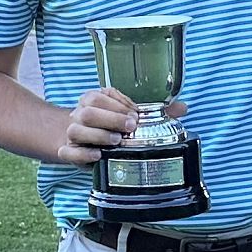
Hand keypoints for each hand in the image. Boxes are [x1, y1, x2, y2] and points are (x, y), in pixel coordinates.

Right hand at [56, 88, 187, 165]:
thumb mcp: (128, 117)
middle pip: (88, 111)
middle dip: (110, 118)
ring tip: (116, 141)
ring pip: (77, 130)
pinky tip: (98, 155)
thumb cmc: (109, 127)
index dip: (118, 105)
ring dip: (98, 135)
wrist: (78, 142)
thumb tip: (183, 108)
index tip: (135, 114)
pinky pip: (69, 152)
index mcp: (92, 100)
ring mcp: (72, 133)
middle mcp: (79, 114)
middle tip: (130, 127)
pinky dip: (82, 153)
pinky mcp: (68, 151)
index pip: (101, 96)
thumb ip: (153, 112)